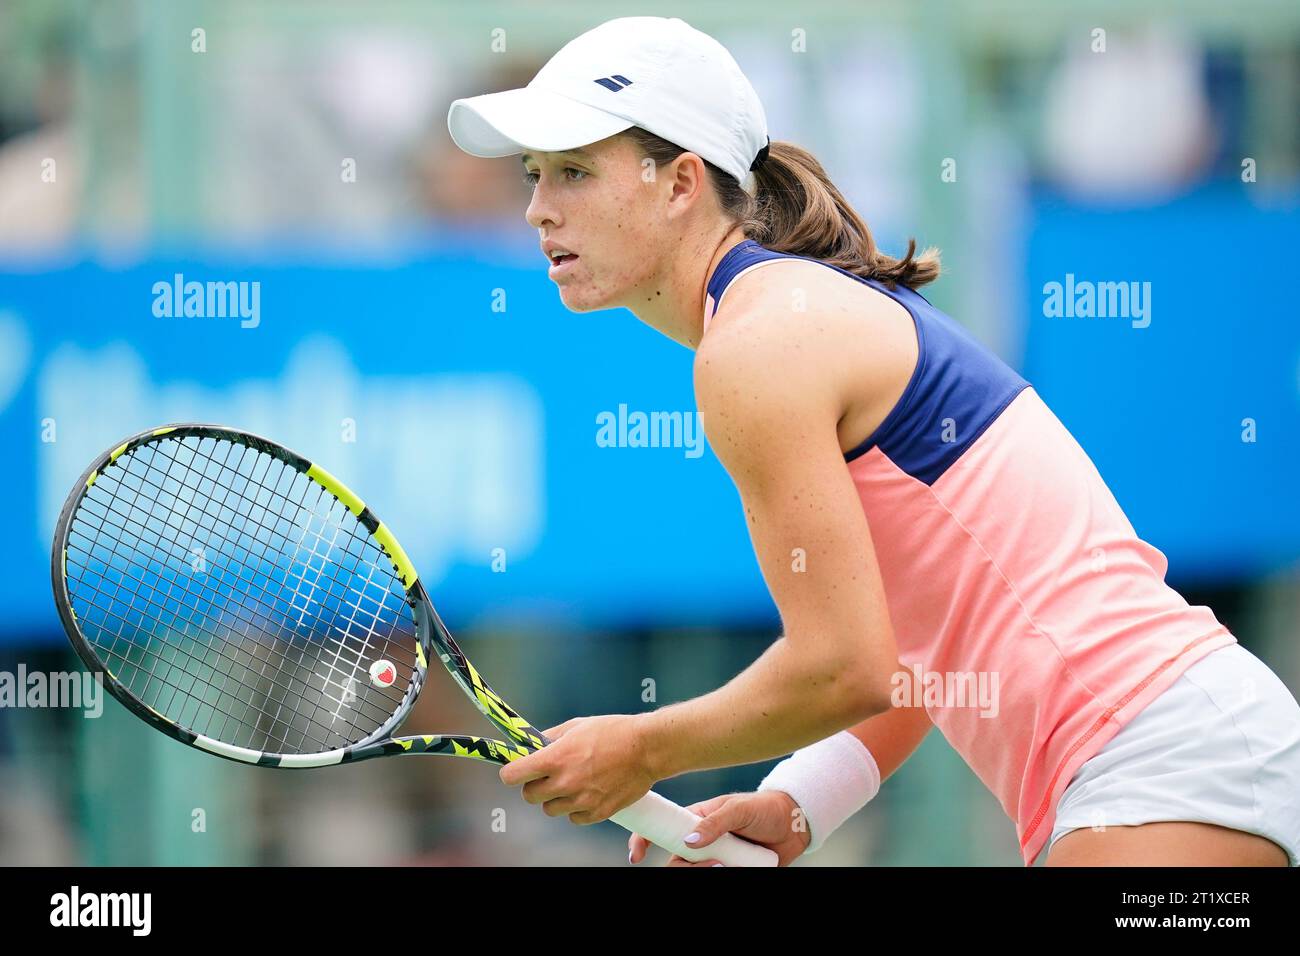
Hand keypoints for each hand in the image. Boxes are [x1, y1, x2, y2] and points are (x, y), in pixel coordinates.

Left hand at [498, 714, 655, 824]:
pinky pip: (574, 818)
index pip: (513, 775)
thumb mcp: (577, 725)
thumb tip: (533, 746)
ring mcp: (581, 800)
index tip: (515, 770)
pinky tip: (587, 793)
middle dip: (534, 785)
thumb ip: (551, 738)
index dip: (511, 772)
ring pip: (550, 810)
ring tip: (572, 784)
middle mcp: (565, 782)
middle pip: (529, 796)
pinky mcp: (597, 813)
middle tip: (547, 776)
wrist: (647, 749)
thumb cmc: (614, 732)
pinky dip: (576, 809)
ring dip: (555, 798)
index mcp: (556, 758)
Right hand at [627, 790, 811, 866]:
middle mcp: (701, 843)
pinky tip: (734, 869)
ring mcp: (714, 860)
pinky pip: (717, 880)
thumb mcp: (739, 808)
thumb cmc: (764, 809)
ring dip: (705, 873)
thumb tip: (688, 842)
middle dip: (686, 869)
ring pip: (694, 874)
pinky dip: (720, 876)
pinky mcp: (731, 872)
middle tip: (716, 864)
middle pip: (676, 863)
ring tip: (729, 867)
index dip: (643, 840)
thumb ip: (715, 822)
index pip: (662, 830)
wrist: (795, 824)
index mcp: (695, 821)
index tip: (637, 855)